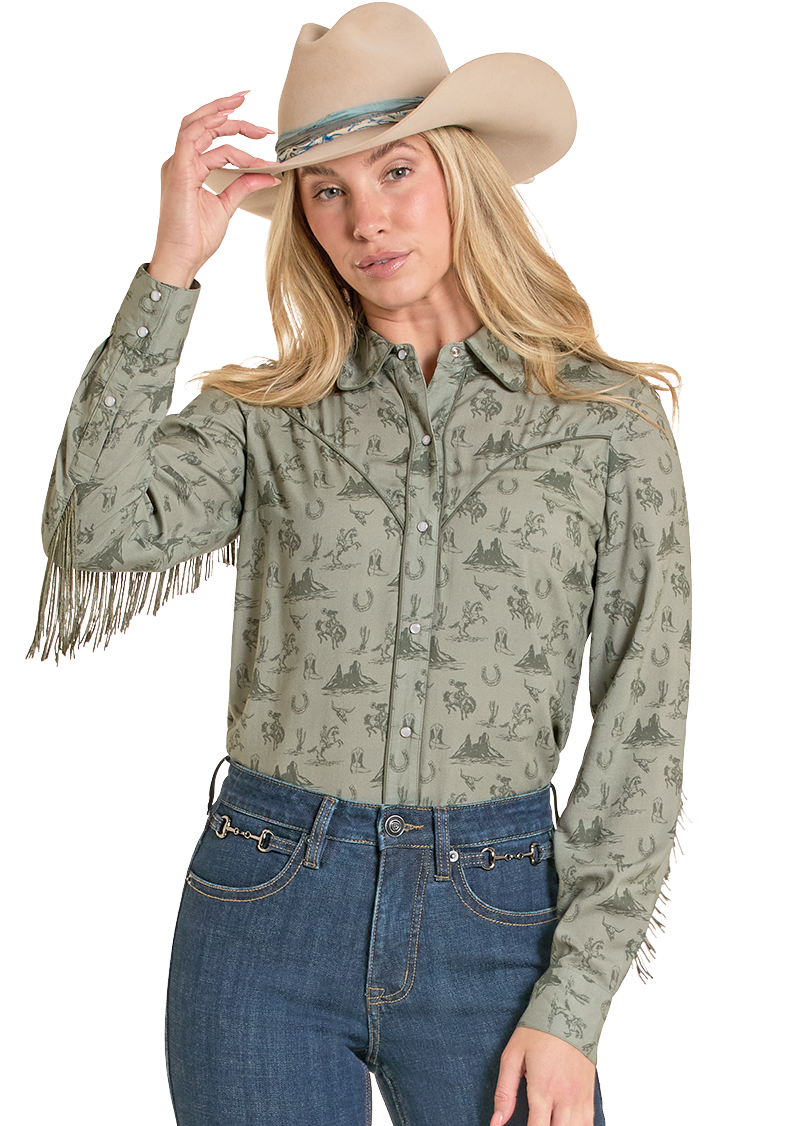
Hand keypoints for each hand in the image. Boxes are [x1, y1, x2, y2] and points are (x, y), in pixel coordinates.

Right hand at [150, 90, 281, 284]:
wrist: (183, 256)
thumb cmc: (197, 236)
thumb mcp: (226, 205)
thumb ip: (243, 185)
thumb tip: (269, 174)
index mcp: (190, 168)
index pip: (213, 140)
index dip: (240, 135)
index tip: (265, 137)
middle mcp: (182, 162)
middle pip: (204, 125)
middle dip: (230, 114)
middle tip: (258, 119)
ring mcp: (178, 165)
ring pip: (196, 124)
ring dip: (220, 112)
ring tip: (243, 105)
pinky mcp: (178, 170)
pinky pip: (190, 137)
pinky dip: (208, 124)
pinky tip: (228, 118)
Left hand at [490, 1027, 595, 1125]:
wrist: (570, 1010)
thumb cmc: (538, 1032)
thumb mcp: (513, 1056)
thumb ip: (504, 1093)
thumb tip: (496, 1122)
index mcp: (543, 1090)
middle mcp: (564, 1098)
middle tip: (535, 1124)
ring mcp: (581, 1098)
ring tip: (548, 1123)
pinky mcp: (590, 1095)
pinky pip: (589, 1125)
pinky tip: (567, 1124)